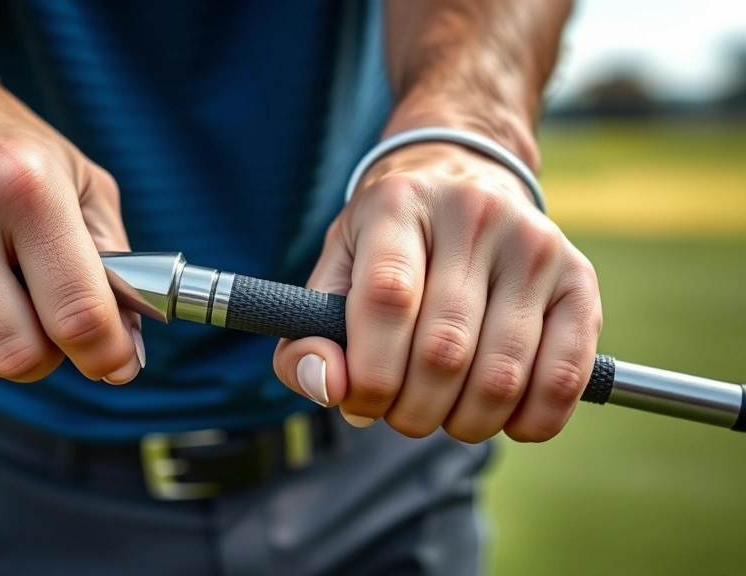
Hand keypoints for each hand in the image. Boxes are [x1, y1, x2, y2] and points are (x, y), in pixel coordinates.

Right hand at [0, 32, 142, 391]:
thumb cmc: (0, 144)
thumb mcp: (77, 178)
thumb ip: (114, 264)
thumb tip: (124, 351)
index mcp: (23, 189)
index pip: (77, 314)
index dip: (106, 355)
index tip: (114, 362)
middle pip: (18, 356)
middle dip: (47, 356)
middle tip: (45, 325)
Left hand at [274, 143, 602, 442]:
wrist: (464, 175)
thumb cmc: (389, 240)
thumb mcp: (335, 268)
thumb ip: (310, 331)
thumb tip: (328, 386)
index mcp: (399, 204)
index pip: (387, 300)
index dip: (371, 373)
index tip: (361, 403)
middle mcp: (473, 214)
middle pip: (443, 349)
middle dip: (413, 410)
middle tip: (400, 413)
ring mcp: (534, 243)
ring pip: (501, 374)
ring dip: (466, 422)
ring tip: (445, 412)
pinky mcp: (579, 278)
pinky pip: (565, 374)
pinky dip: (532, 420)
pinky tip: (504, 417)